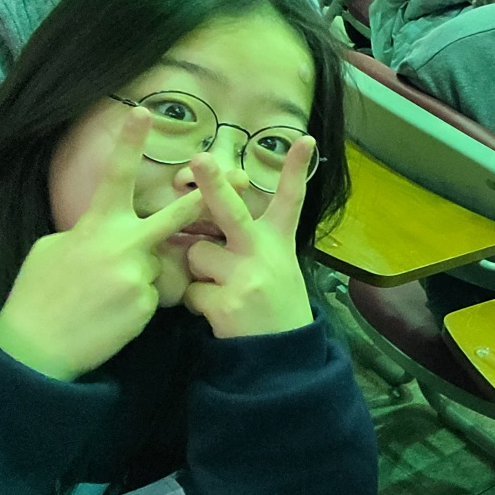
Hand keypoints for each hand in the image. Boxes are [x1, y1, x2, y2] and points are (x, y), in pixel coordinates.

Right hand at [0, 110, 205, 380]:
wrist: (35, 349)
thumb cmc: (39, 295)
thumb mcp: (53, 251)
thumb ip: (88, 233)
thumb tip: (102, 228)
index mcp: (96, 226)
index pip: (116, 177)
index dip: (130, 143)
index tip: (144, 112)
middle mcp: (122, 245)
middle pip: (175, 217)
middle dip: (203, 200)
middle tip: (235, 177)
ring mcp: (138, 275)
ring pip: (161, 266)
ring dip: (145, 277)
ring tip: (106, 298)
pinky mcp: (148, 305)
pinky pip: (158, 296)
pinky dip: (141, 303)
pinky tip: (113, 317)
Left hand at [180, 143, 315, 338]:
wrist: (280, 355)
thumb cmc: (273, 303)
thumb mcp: (277, 266)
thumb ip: (246, 242)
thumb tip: (202, 222)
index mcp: (279, 241)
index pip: (291, 198)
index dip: (297, 168)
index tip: (304, 139)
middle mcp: (264, 253)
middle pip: (232, 212)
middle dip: (212, 185)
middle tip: (197, 160)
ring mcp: (246, 277)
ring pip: (196, 255)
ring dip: (198, 271)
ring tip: (221, 289)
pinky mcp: (227, 303)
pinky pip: (190, 291)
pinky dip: (195, 302)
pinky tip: (218, 313)